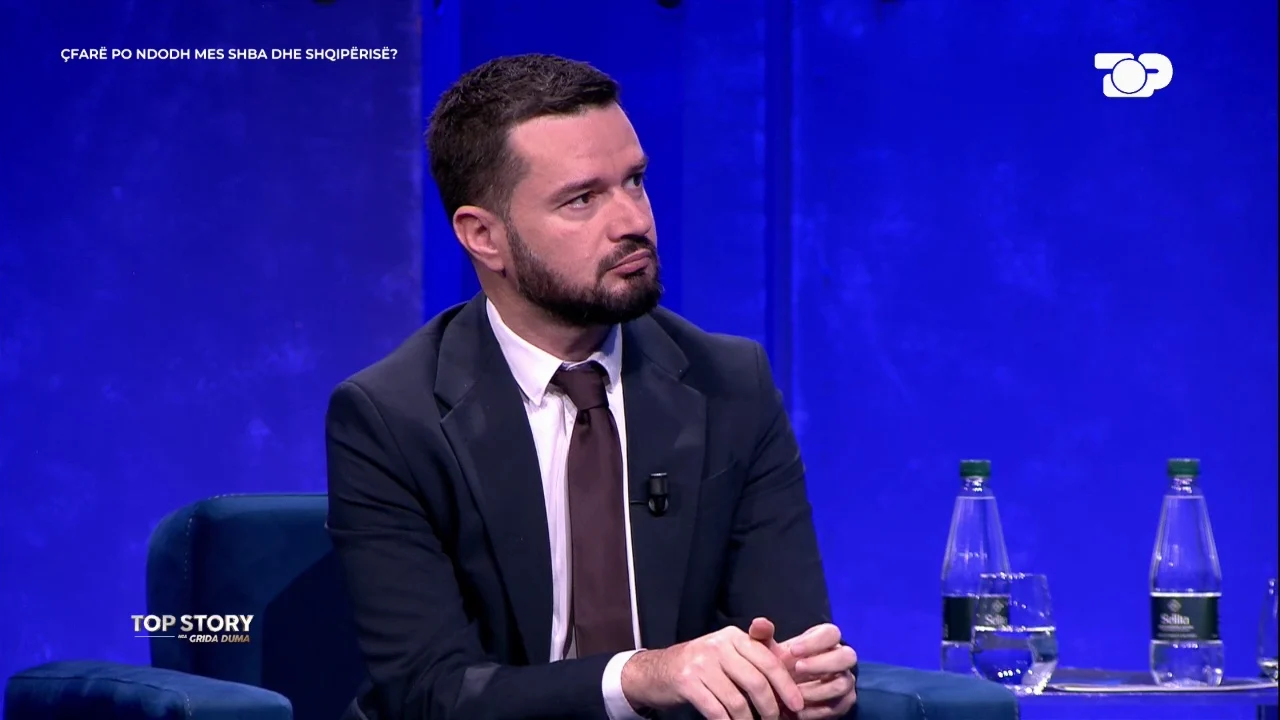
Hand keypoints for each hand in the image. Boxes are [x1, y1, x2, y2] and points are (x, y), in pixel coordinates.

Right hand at [621, 624, 804, 718]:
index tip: (798, 706)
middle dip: (770, 709)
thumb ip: (758, 656)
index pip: (768, 661)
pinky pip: (716, 711)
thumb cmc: (703, 665)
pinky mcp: (687, 682)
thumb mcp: (729, 652)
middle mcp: (719, 645)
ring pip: (737, 702)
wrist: (658, 670)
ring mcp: (701, 663)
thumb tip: (792, 677)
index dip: (786, 686)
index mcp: (734, 637)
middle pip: (756, 683)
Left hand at [751, 619, 856, 718]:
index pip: (831, 633)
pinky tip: (798, 710)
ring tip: (795, 693)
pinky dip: (817, 710)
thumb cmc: (778, 665)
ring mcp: (845, 680)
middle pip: (847, 656)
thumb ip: (762, 635)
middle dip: (822, 664)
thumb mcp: (767, 650)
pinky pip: (838, 707)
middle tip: (797, 669)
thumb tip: (758, 623)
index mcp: (824, 640)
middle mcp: (840, 658)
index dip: (815, 642)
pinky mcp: (844, 702)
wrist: (781, 692)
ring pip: (843, 684)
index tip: (793, 651)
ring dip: (817, 690)